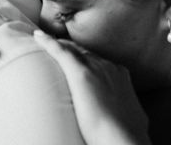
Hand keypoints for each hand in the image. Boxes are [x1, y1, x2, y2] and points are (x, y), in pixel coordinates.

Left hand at [33, 31, 150, 144]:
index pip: (97, 59)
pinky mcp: (80, 73)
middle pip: (85, 52)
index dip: (85, 57)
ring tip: (45, 40)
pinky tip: (37, 36)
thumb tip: (123, 117)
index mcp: (120, 74)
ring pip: (73, 49)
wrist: (123, 137)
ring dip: (59, 45)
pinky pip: (61, 51)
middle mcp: (108, 66)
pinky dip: (48, 42)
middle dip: (71, 48)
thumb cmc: (128, 133)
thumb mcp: (132, 115)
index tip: (76, 58)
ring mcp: (95, 67)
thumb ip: (124, 108)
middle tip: (56, 45)